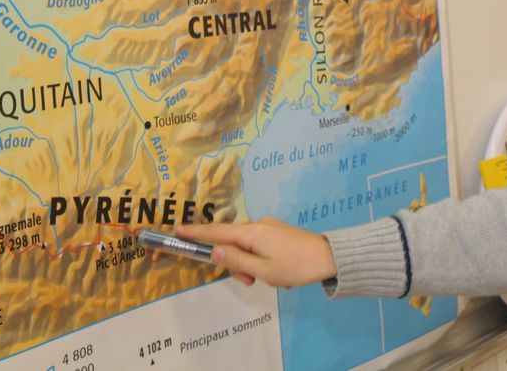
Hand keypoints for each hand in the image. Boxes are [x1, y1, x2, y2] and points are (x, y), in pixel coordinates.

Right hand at [175, 216, 334, 287]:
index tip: (177, 230)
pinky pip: (259, 247)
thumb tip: (214, 250)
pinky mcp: (278, 233)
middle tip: (251, 282)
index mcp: (251, 233)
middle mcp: (258, 225)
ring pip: (246, 248)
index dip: (196, 233)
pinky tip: (279, 275)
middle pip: (231, 243)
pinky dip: (261, 262)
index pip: (216, 232)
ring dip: (251, 267)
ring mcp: (269, 228)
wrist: (330, 257)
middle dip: (236, 265)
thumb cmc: (295, 267)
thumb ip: (236, 261)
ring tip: (271, 280)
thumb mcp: (263, 270)